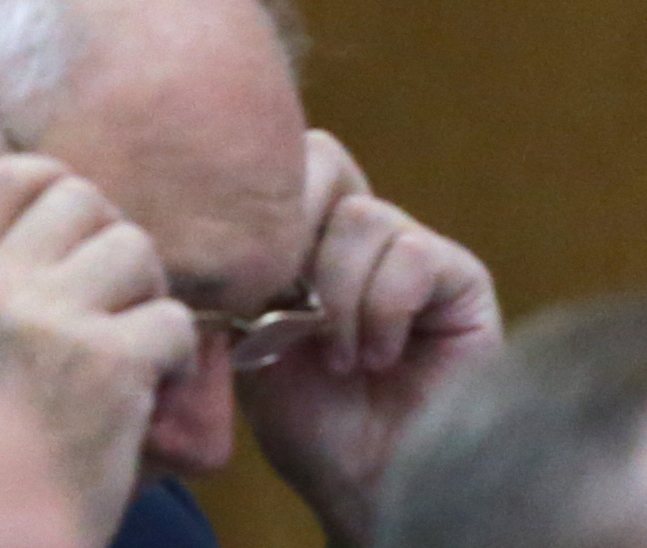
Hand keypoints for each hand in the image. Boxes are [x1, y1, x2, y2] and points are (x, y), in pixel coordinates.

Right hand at [0, 153, 195, 540]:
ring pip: (133, 247)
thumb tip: (24, 259)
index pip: (2, 178)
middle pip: (79, 200)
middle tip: (113, 287)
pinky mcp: (108, 368)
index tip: (68, 223)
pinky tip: (159, 382)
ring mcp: (54, 319)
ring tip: (139, 332)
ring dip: (149, 288)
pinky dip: (180, 351)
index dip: (48, 182)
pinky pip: (173, 320)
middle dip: (110, 233)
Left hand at [244, 130, 501, 547]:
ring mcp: (413, 251)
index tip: (231, 283)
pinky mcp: (462, 280)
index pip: (272, 163)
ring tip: (336, 356)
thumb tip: (184, 221)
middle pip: (321, 160)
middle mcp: (358, 231)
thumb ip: (226, 273)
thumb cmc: (304, 421)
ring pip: (362, 215)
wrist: (369, 487)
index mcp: (302, 234)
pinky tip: (374, 359)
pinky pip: (412, 253)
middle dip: (289, 233)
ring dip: (335, 292)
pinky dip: (381, 308)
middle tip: (277, 306)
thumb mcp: (240, 335)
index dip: (245, 209)